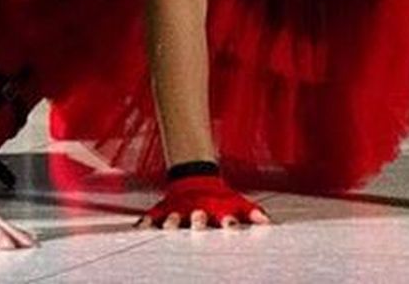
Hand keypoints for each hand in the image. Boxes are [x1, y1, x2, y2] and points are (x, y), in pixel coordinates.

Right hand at [138, 171, 269, 229]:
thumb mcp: (236, 201)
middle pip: (196, 216)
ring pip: (174, 217)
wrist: (194, 178)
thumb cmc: (218, 195)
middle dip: (197, 220)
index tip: (231, 225)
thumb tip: (267, 222)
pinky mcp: (164, 209)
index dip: (228, 221)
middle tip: (197, 223)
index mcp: (215, 208)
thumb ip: (251, 212)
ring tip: (168, 229)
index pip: (223, 216)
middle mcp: (196, 209)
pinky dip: (147, 221)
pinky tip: (141, 227)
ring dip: (172, 223)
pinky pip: (153, 215)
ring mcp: (179, 209)